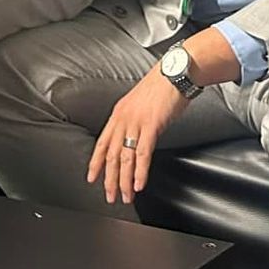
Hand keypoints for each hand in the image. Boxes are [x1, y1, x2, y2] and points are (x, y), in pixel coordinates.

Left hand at [87, 67, 189, 204]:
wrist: (175, 72)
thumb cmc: (162, 86)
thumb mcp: (140, 103)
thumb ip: (134, 121)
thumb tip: (133, 138)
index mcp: (119, 113)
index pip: (102, 143)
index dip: (96, 163)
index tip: (92, 178)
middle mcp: (124, 118)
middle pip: (112, 155)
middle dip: (110, 179)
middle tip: (109, 196)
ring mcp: (136, 122)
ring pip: (125, 158)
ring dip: (125, 181)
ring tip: (126, 196)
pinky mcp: (151, 125)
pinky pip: (142, 153)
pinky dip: (140, 172)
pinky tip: (138, 184)